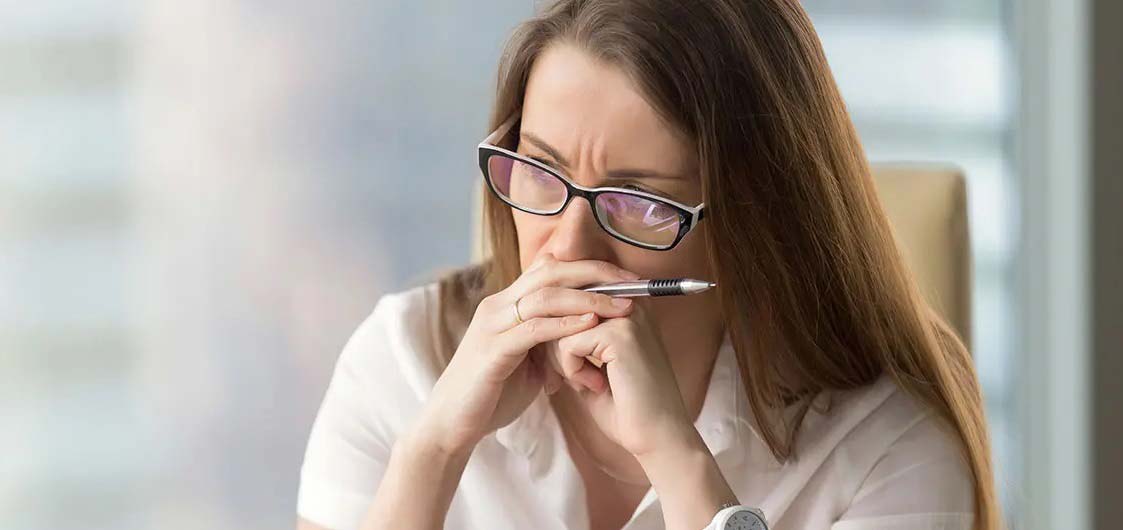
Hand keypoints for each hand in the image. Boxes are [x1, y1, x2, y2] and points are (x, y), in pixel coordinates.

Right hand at [412, 254, 639, 454]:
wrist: (452, 424)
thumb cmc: (491, 394)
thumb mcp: (528, 360)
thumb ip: (549, 341)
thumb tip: (582, 333)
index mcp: (507, 303)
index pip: (551, 269)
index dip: (590, 268)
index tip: (627, 279)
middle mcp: (498, 305)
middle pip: (551, 271)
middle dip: (596, 273)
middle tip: (633, 283)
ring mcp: (492, 325)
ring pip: (545, 296)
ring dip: (588, 298)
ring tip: (622, 305)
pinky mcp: (492, 350)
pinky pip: (533, 328)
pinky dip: (565, 324)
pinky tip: (590, 324)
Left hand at [545, 301, 698, 457]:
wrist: (659, 437)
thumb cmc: (628, 407)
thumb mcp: (594, 365)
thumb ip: (573, 340)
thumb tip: (541, 326)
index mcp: (627, 306)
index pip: (573, 303)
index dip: (562, 337)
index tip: (574, 370)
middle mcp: (630, 303)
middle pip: (565, 310)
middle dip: (558, 348)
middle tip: (579, 380)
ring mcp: (627, 316)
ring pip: (562, 326)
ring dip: (565, 362)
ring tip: (592, 383)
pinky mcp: (620, 334)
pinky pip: (567, 343)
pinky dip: (572, 370)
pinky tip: (596, 386)